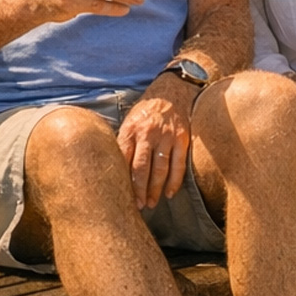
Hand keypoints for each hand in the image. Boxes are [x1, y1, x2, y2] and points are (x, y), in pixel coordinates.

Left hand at [117, 73, 195, 208]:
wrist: (173, 89)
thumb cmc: (147, 109)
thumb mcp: (130, 120)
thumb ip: (124, 142)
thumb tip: (114, 168)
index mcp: (130, 129)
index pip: (124, 160)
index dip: (122, 180)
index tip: (119, 197)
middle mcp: (148, 133)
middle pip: (141, 167)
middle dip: (138, 189)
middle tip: (137, 206)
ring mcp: (166, 136)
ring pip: (160, 168)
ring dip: (155, 189)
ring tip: (151, 203)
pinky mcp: (182, 138)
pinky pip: (178, 164)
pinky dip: (175, 181)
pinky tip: (170, 193)